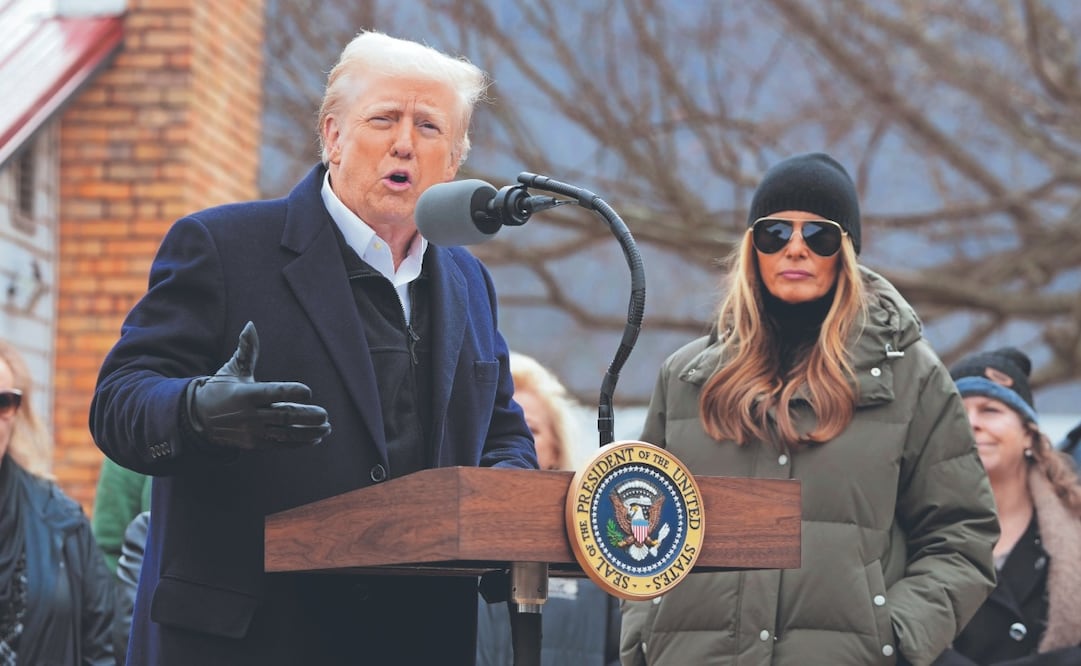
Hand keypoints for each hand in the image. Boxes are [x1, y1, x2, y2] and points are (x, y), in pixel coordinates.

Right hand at [187, 321, 330, 449]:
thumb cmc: (220, 389)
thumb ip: (247, 350)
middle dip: (306, 417)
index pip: (272, 392)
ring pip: (285, 434)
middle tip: (324, 414)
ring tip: (326, 428)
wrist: (199, 419)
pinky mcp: (256, 444)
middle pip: (283, 416)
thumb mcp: (232, 369)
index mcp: (246, 394)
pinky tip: (316, 438)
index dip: (290, 392)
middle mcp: (250, 415)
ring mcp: (253, 432)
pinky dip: (299, 442)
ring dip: (308, 432)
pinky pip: (281, 445)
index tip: (308, 391)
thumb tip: (251, 325)